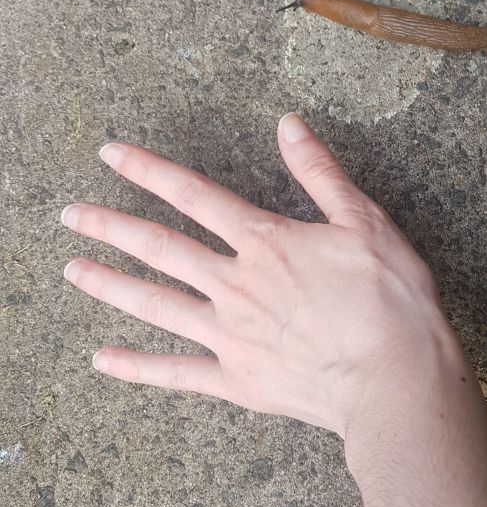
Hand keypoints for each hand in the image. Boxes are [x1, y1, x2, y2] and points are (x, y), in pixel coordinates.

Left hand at [61, 113, 457, 440]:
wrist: (396, 378)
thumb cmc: (389, 298)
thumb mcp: (364, 221)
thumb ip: (320, 172)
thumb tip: (288, 125)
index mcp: (265, 241)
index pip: (194, 195)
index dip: (149, 171)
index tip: (110, 155)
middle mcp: (235, 284)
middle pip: (160, 248)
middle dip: (111, 227)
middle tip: (70, 214)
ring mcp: (230, 335)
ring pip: (156, 304)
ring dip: (110, 285)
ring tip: (72, 270)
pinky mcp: (237, 381)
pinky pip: (176, 373)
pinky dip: (136, 367)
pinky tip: (102, 360)